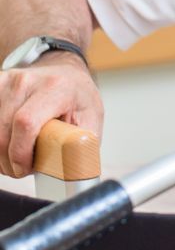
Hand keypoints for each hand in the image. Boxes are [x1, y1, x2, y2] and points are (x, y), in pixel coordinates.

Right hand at [0, 57, 103, 178]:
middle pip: (2, 129)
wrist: (64, 74)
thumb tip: (76, 175)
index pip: (26, 122)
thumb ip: (82, 145)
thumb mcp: (91, 120)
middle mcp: (27, 81)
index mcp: (57, 88)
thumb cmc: (78, 100)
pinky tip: (4, 146)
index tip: (25, 169)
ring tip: (13, 159)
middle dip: (7, 159)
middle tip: (20, 170)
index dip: (21, 152)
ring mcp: (6, 80)